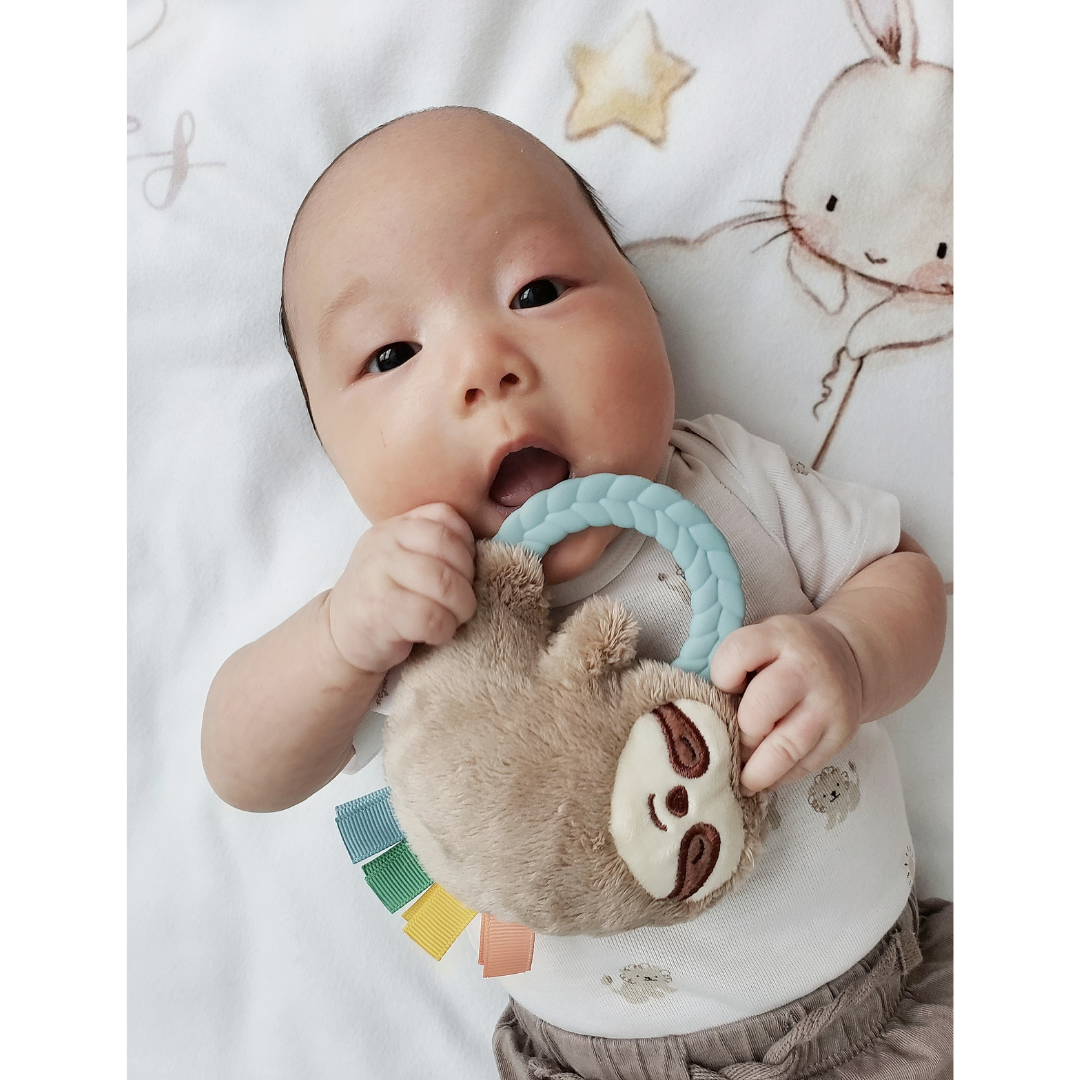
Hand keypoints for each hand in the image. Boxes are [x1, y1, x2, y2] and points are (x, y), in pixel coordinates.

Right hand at [326, 503, 476, 674]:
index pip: (446, 517)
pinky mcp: (380, 613)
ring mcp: (378, 576)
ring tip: (453, 618)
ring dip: (460, 607)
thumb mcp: (400, 557)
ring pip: (444, 583)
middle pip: (449, 548)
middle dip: (468, 579)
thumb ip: (432, 545)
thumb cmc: (383, 595)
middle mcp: (383, 544)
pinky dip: (444, 629)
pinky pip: (431, 617)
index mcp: (394, 526)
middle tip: (463, 601)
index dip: (467, 545)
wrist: (339, 635)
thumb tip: (482, 551)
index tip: (464, 571)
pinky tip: (436, 634)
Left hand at [709, 614, 863, 794]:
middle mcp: (806, 670)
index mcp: (779, 637)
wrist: (848, 656)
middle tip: (729, 742)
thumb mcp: (762, 640)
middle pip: (758, 712)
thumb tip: (701, 715)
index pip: (738, 654)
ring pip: (783, 750)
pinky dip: (777, 778)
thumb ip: (734, 665)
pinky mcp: (840, 735)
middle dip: (738, 734)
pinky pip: (803, 767)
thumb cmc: (786, 653)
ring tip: (739, 779)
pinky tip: (763, 776)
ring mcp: (827, 705)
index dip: (722, 676)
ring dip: (754, 772)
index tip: (725, 687)